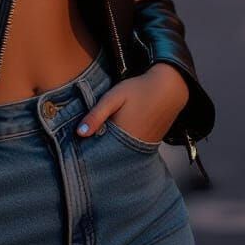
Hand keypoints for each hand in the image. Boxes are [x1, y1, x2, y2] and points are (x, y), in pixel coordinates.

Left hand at [75, 63, 190, 144]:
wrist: (169, 88)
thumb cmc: (139, 90)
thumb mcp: (114, 97)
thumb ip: (96, 114)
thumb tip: (79, 133)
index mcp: (121, 136)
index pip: (98, 152)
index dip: (86, 150)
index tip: (75, 145)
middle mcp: (133, 147)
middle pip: (109, 156)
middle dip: (96, 152)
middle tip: (83, 145)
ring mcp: (143, 148)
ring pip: (120, 154)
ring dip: (109, 149)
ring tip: (98, 140)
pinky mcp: (150, 145)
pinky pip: (131, 151)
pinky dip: (121, 147)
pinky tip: (115, 137)